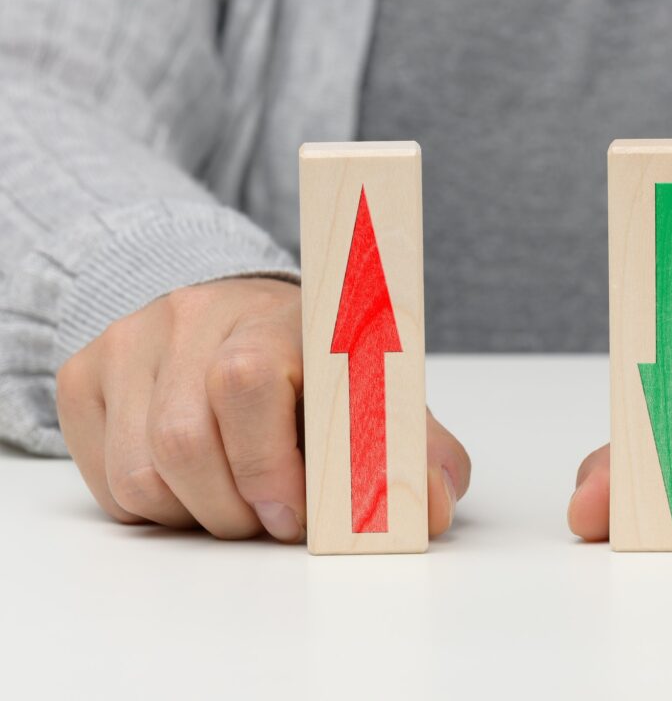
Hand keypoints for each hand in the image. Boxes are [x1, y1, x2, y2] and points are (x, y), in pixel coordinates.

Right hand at [56, 279, 469, 541]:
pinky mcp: (84, 374)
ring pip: (140, 472)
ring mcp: (129, 342)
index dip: (268, 466)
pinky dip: (153, 507)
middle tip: (270, 518)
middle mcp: (193, 317)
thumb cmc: (313, 362)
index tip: (295, 514)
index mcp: (275, 315)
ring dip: (194, 515)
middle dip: (235, 510)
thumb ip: (412, 445)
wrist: (236, 311)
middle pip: (184, 440)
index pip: (246, 381)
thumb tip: (429, 506)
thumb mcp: (374, 391)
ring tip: (235, 499)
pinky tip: (192, 484)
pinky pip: (105, 481)